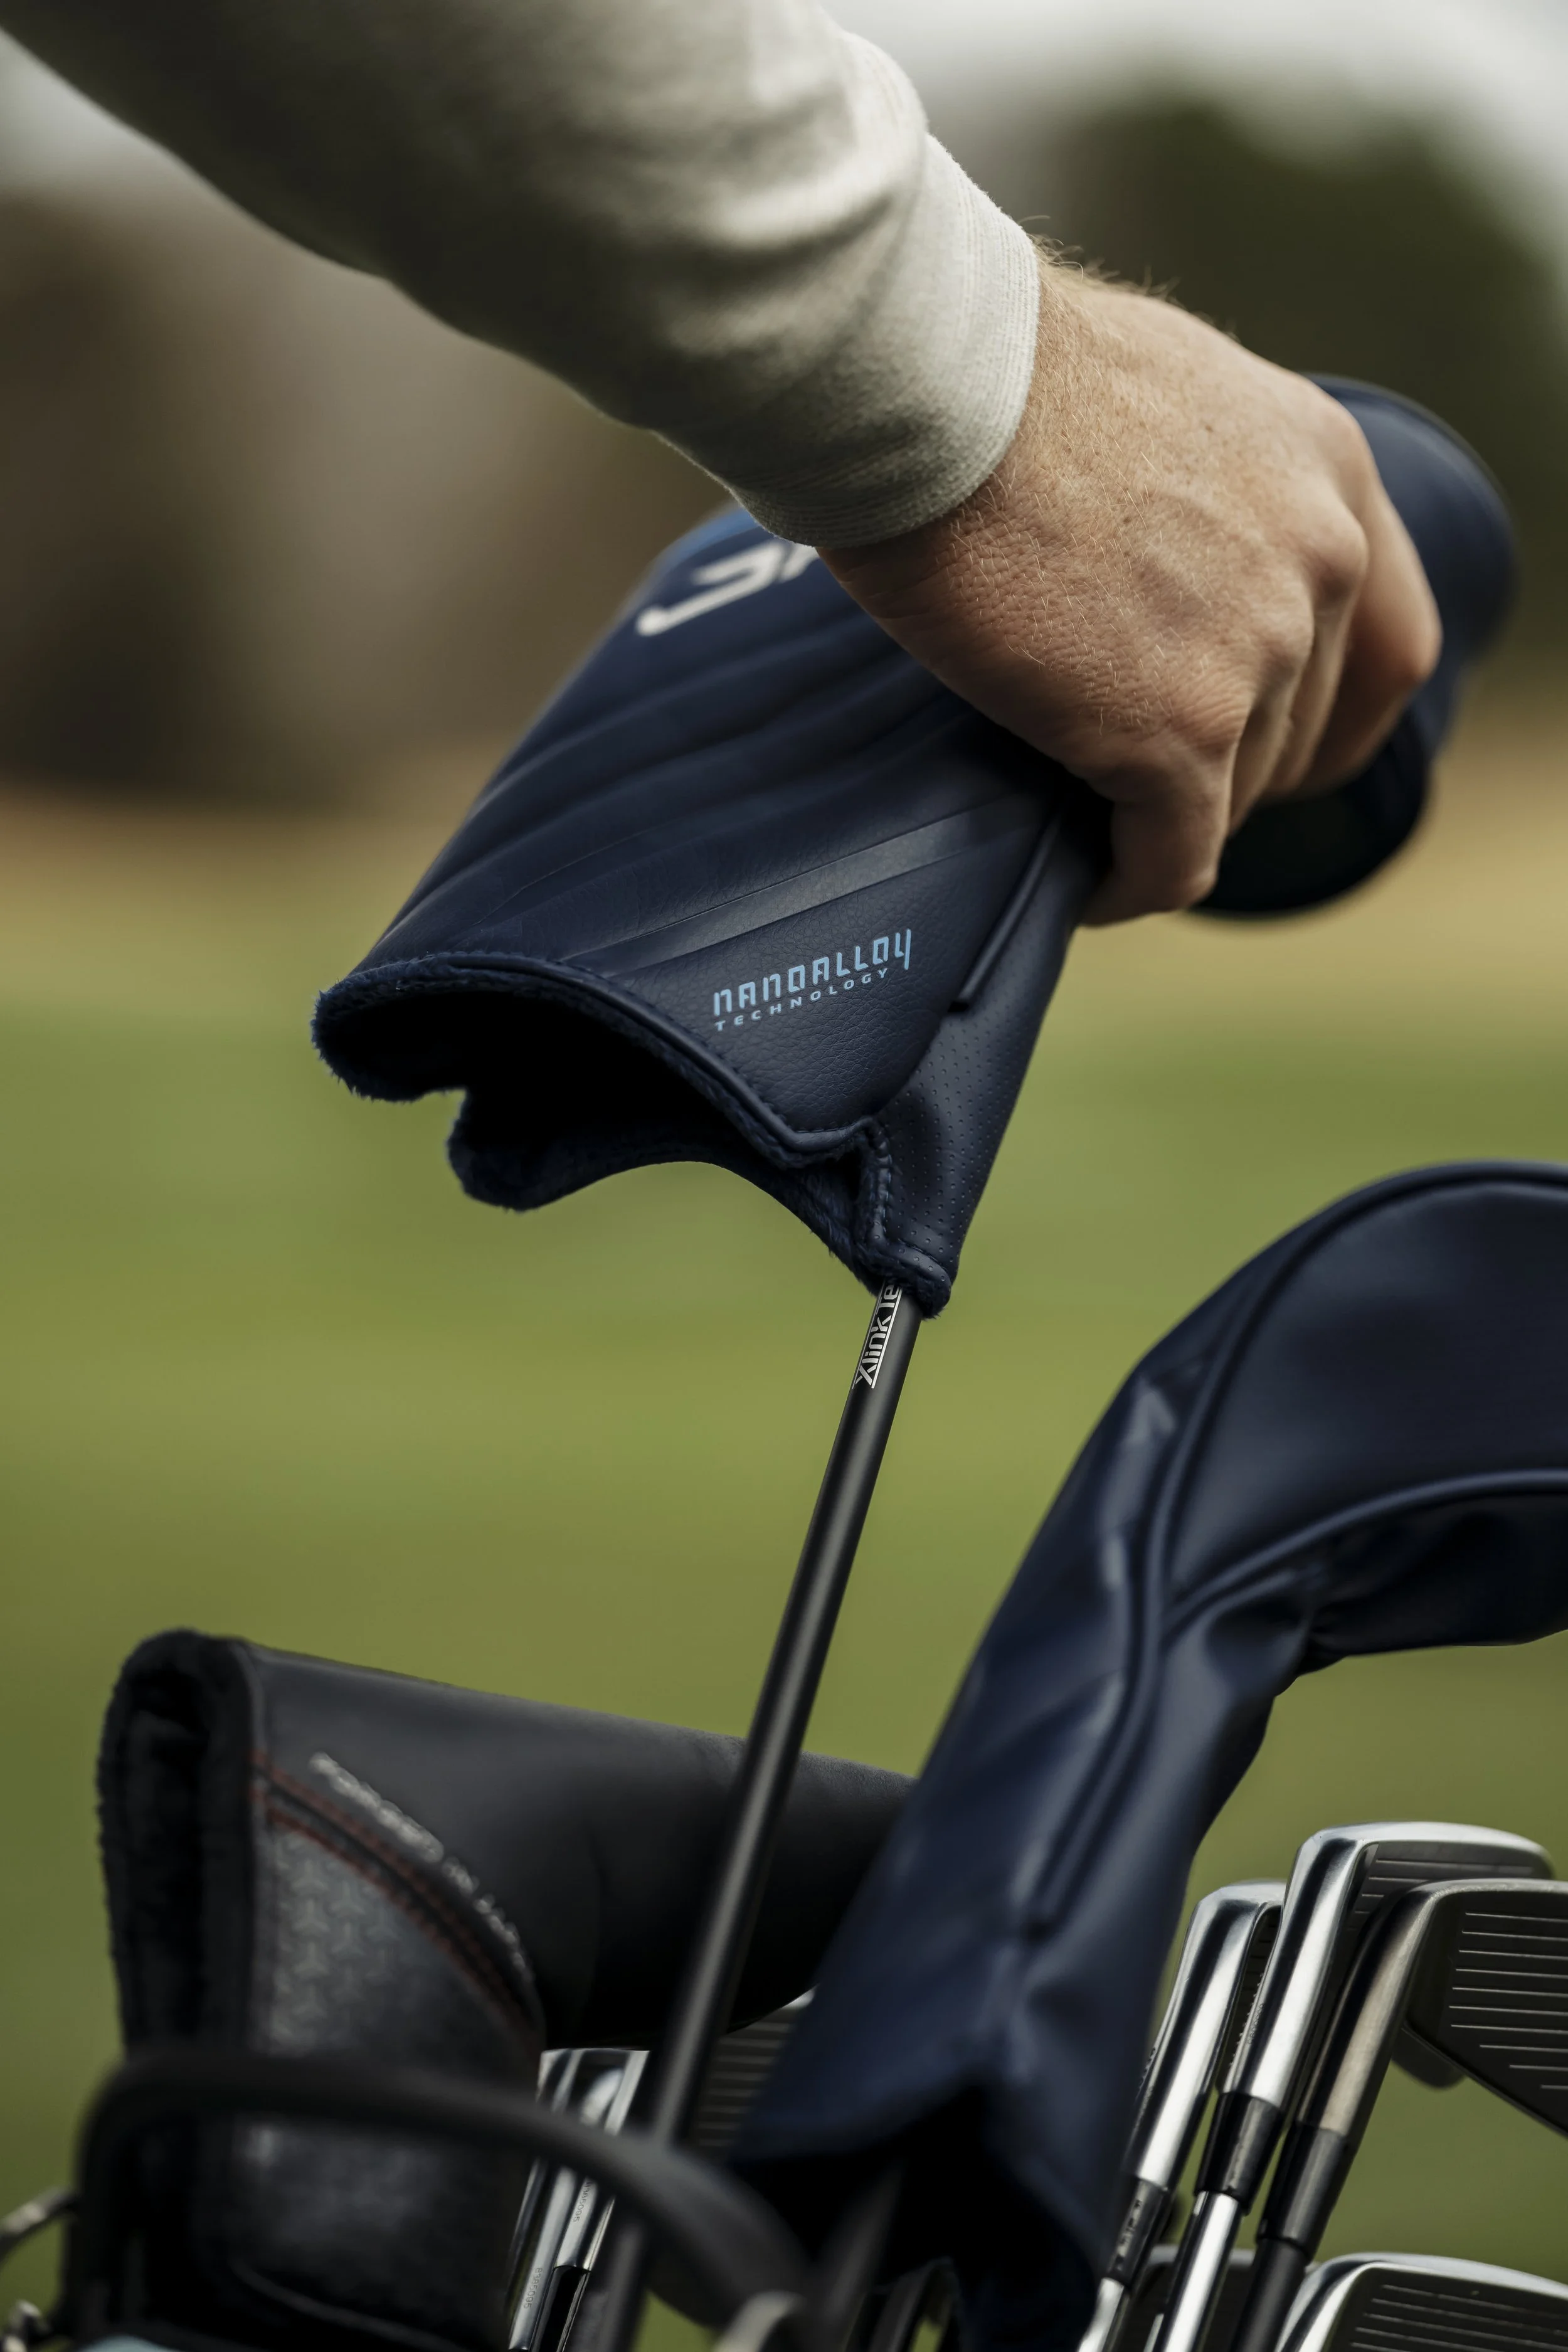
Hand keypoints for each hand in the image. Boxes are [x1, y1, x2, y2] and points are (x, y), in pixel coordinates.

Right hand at [820, 263, 1441, 923]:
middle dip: (1224, 773)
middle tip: (1136, 786)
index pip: (1385, 643)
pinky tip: (1084, 883)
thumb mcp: (1161, 391)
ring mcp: (1257, 654)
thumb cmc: (993, 372)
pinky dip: (1128, 884)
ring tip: (1090, 827)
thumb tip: (1165, 550)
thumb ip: (1205, 479)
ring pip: (1231, 800)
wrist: (930, 387)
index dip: (1327, 718)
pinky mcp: (1177, 734)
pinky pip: (1172, 860)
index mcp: (1331, 469)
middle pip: (1297, 733)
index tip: (1264, 751)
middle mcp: (1320, 562)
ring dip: (1164, 825)